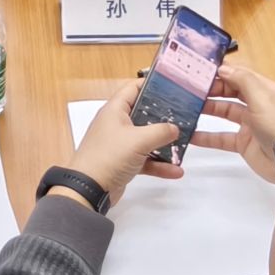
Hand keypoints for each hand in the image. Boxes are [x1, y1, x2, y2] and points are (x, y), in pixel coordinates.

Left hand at [65, 82, 181, 205]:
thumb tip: (175, 128)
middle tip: (186, 115)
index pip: (134, 88)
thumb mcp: (138, 140)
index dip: (152, 84)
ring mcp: (120, 143)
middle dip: (164, 116)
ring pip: (147, 138)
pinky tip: (175, 170)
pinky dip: (159, 164)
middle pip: (144, 113)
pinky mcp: (123, 162)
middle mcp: (117, 124)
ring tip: (185, 144)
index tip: (173, 85)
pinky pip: (145, 159)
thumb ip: (161, 131)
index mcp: (115, 110)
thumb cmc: (109, 157)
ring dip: (165, 143)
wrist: (89, 189)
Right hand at [189, 65, 274, 184]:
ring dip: (207, 109)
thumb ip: (242, 80)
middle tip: (190, 88)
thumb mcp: (262, 97)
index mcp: (264, 90)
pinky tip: (191, 134)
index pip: (240, 75)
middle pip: (230, 92)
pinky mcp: (243, 143)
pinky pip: (222, 137)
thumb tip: (224, 68)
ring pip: (224, 112)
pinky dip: (207, 137)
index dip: (223, 71)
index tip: (200, 69)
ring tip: (187, 107)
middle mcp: (257, 104)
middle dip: (212, 89)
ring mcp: (249, 124)